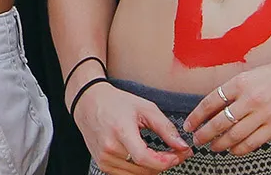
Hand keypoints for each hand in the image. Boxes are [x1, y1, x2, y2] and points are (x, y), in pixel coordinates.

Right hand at [76, 79, 190, 171]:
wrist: (88, 102)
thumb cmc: (115, 103)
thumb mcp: (145, 108)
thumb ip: (166, 128)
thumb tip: (182, 146)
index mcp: (120, 131)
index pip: (144, 158)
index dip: (165, 161)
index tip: (177, 155)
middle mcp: (110, 148)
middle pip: (145, 169)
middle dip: (165, 163)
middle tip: (176, 152)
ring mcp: (104, 158)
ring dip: (153, 167)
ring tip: (161, 154)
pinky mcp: (103, 164)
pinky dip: (141, 169)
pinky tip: (146, 157)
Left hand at [183, 46, 270, 155]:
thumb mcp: (252, 74)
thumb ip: (236, 89)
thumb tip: (218, 106)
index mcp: (240, 82)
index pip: (210, 101)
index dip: (197, 115)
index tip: (190, 124)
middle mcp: (249, 98)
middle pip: (219, 121)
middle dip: (205, 133)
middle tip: (197, 139)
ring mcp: (263, 114)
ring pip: (234, 135)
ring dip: (220, 144)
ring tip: (214, 147)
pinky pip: (253, 142)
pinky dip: (240, 149)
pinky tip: (234, 150)